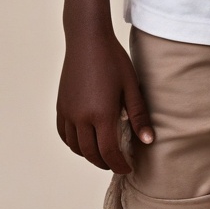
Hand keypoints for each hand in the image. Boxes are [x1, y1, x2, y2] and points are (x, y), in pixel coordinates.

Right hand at [56, 29, 153, 173]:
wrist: (88, 40)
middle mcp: (81, 117)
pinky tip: (83, 141)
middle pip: (91, 153)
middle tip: (117, 163)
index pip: (108, 152)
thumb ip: (138, 115)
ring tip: (102, 153)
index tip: (127, 168)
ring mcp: (68, 112)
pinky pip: (63, 134)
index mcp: (101, 114)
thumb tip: (149, 141)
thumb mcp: (131, 86)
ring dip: (88, 155)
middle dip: (105, 162)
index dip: (119, 164)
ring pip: (75, 146)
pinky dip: (73, 143)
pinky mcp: (60, 106)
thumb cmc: (113, 60)